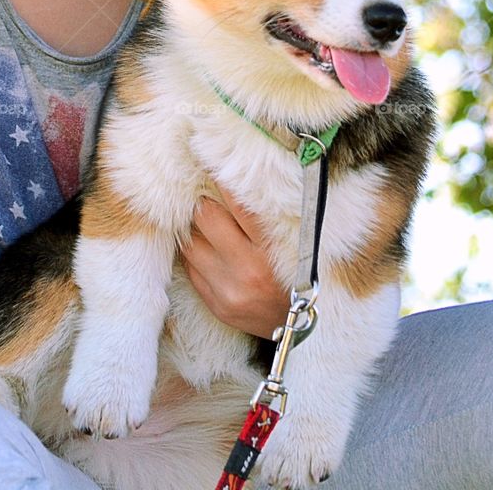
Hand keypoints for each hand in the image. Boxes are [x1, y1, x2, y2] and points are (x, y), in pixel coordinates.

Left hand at [178, 181, 288, 338]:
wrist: (302, 327)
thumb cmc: (300, 274)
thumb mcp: (293, 243)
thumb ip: (267, 215)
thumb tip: (234, 180)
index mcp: (272, 251)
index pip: (239, 204)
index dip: (224, 181)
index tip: (217, 165)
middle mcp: (247, 271)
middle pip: (205, 217)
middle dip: (204, 201)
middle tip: (207, 193)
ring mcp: (228, 290)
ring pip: (190, 241)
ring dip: (195, 228)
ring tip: (205, 220)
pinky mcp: (216, 305)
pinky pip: (190, 267)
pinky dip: (194, 252)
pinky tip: (205, 246)